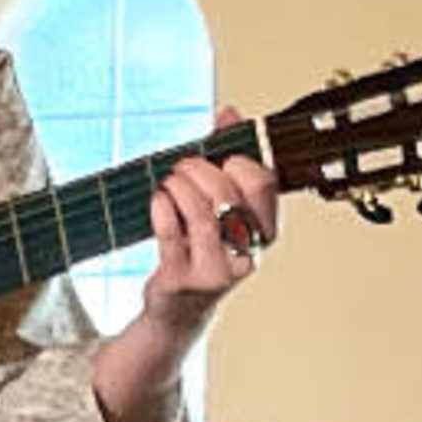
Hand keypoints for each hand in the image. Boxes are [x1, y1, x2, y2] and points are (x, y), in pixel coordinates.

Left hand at [83, 146, 276, 421]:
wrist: (179, 309)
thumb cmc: (200, 247)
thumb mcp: (220, 205)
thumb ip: (226, 156)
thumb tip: (229, 113)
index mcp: (264, 232)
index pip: (263, 183)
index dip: (239, 161)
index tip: (222, 158)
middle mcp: (246, 254)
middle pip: (226, 192)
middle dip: (198, 168)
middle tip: (182, 167)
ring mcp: (215, 270)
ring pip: (197, 209)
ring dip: (176, 185)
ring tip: (169, 182)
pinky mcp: (182, 278)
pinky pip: (169, 230)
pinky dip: (159, 207)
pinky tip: (157, 201)